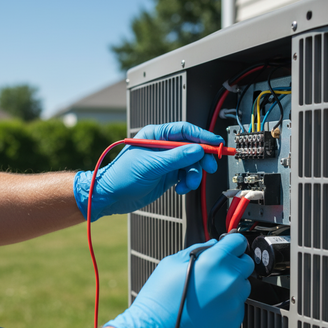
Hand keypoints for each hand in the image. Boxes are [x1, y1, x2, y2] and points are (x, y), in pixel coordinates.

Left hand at [73, 122, 222, 220]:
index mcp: (156, 135)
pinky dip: (187, 183)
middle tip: (208, 167)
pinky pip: (186, 175)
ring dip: (193, 175)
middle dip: (201, 158)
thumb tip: (197, 150)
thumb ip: (175, 158)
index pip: (184, 131)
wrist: (111, 197)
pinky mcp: (168, 175)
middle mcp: (163, 146)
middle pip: (192, 147)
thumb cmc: (122, 176)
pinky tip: (180, 189)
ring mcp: (166, 161)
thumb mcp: (150, 165)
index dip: (202, 136)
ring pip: (191, 164)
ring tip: (187, 184)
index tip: (215, 143)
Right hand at [105, 234, 253, 327]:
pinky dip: (227, 304)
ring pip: (243, 286)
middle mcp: (229, 280)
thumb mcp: (172, 263)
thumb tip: (211, 246)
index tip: (228, 246)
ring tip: (208, 291)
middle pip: (246, 263)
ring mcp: (233, 302)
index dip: (232, 242)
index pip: (238, 242)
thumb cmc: (160, 298)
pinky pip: (237, 306)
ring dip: (231, 284)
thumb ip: (197, 250)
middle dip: (233, 263)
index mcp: (214, 261)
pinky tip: (208, 307)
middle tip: (215, 270)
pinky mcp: (234, 321)